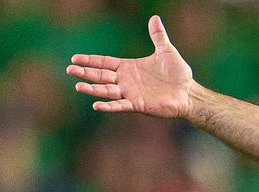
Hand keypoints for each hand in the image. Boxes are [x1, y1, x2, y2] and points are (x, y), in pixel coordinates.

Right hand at [69, 17, 195, 117]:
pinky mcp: (138, 104)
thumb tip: (154, 18)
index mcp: (129, 67)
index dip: (90, 60)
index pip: (105, 63)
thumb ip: (158, 36)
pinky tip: (96, 105)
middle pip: (101, 76)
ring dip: (92, 89)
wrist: (188, 92)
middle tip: (69, 70)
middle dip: (85, 73)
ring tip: (78, 86)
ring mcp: (130, 93)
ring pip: (106, 90)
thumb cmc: (178, 74)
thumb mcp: (166, 51)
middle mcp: (126, 80)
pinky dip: (108, 106)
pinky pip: (120, 105)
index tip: (75, 58)